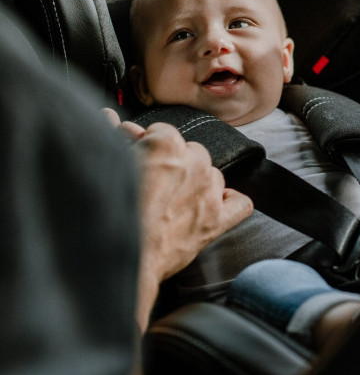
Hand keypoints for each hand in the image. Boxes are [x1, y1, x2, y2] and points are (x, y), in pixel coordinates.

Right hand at [103, 111, 252, 328]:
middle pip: (191, 151)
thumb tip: (110, 118)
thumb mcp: (105, 163)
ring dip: (198, 181)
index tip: (137, 153)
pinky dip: (230, 202)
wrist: (113, 256)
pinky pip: (239, 204)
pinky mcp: (216, 221)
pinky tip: (215, 204)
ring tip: (174, 197)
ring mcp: (208, 192)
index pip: (162, 132)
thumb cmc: (105, 211)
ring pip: (212, 174)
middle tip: (152, 179)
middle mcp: (193, 163)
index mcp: (166, 143)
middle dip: (174, 162)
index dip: (148, 144)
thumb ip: (111, 137)